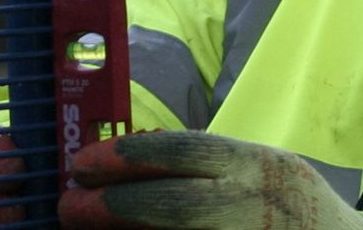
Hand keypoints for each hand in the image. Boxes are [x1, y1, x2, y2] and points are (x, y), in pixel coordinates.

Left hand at [59, 130, 362, 229]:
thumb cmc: (292, 211)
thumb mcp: (261, 175)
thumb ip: (209, 172)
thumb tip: (127, 172)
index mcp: (259, 166)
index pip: (185, 151)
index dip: (126, 157)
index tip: (82, 166)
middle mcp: (260, 202)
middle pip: (176, 204)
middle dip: (116, 207)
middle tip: (70, 208)